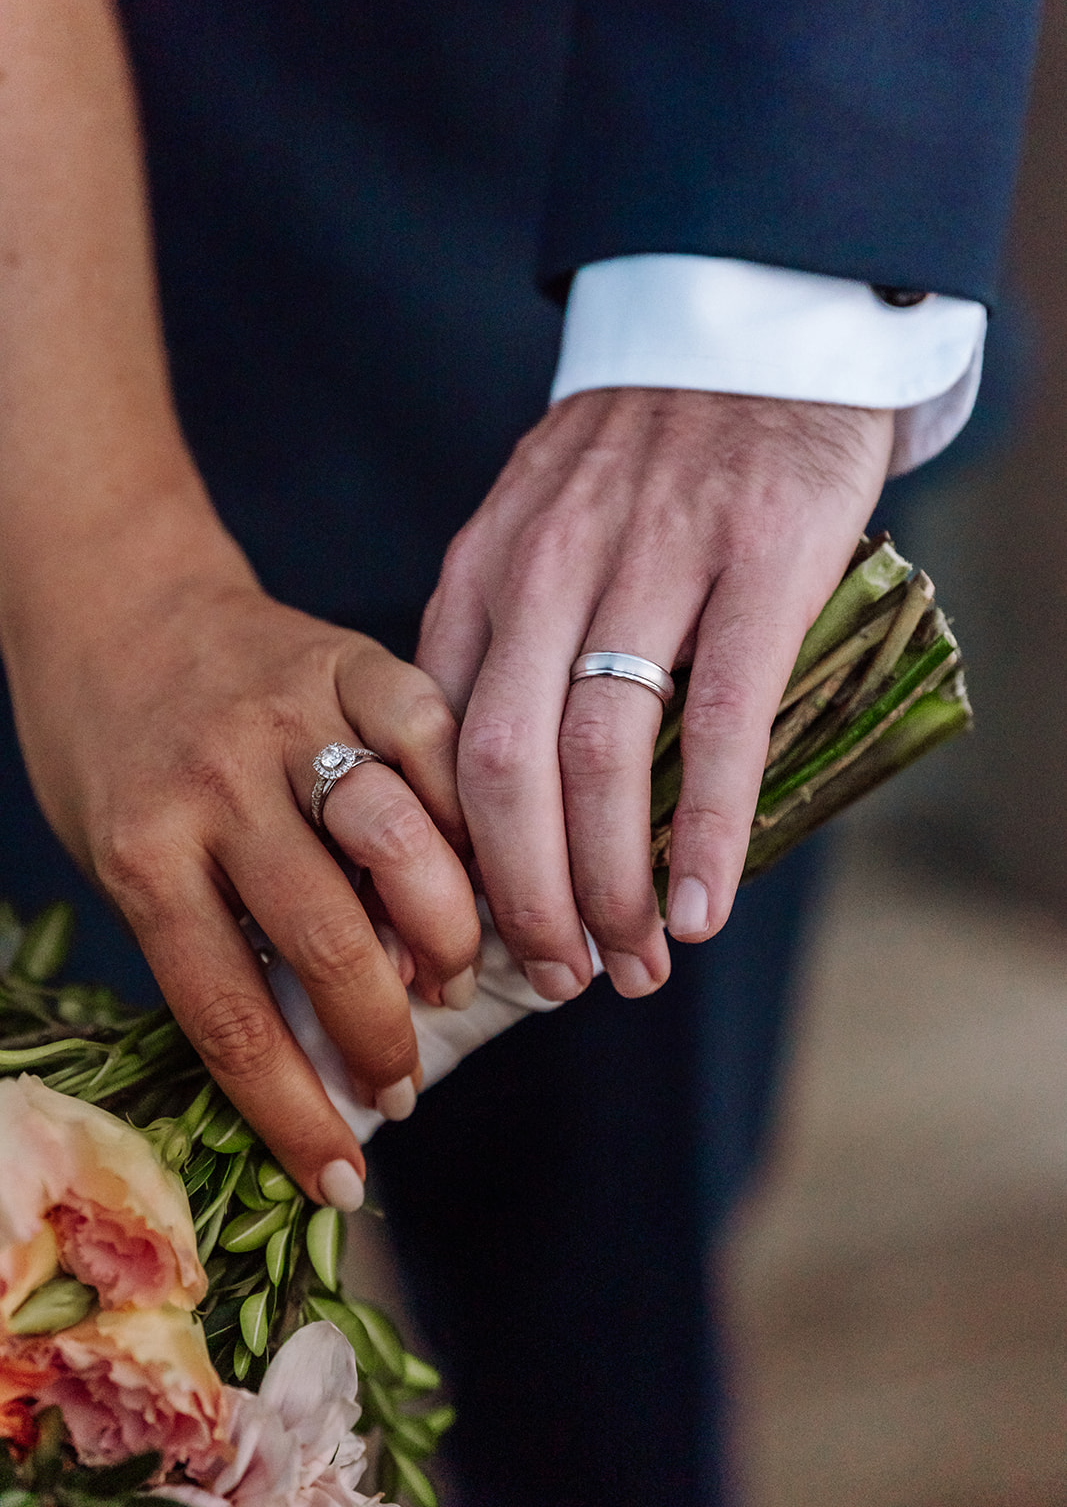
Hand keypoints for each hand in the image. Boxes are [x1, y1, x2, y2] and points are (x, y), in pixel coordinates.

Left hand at [6, 533, 480, 1204]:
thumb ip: (215, 933)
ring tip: (457, 970)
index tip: (344, 1179)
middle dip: (385, 1033)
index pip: (228, 1012)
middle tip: (406, 1075)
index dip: (295, 1112)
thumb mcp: (125, 855)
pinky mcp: (353, 660)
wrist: (119, 600)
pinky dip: (474, 815)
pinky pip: (438, 743)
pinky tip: (487, 862)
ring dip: (448, 931)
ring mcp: (292, 717)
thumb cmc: (115, 751)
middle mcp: (218, 784)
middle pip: (329, 938)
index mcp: (143, 849)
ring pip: (400, 841)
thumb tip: (324, 1046)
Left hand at [418, 388, 893, 999]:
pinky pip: (724, 713)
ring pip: (603, 750)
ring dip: (611, 881)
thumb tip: (497, 792)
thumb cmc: (640, 461)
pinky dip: (709, 824)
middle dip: (520, 895)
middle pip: (505, 764)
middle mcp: (551, 563)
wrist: (746, 332)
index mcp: (486, 566)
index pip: (441, 737)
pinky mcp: (759, 552)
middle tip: (553, 976)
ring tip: (633, 962)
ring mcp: (654, 554)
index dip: (448, 854)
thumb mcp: (536, 531)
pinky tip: (703, 901)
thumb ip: (506, 640)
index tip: (467, 933)